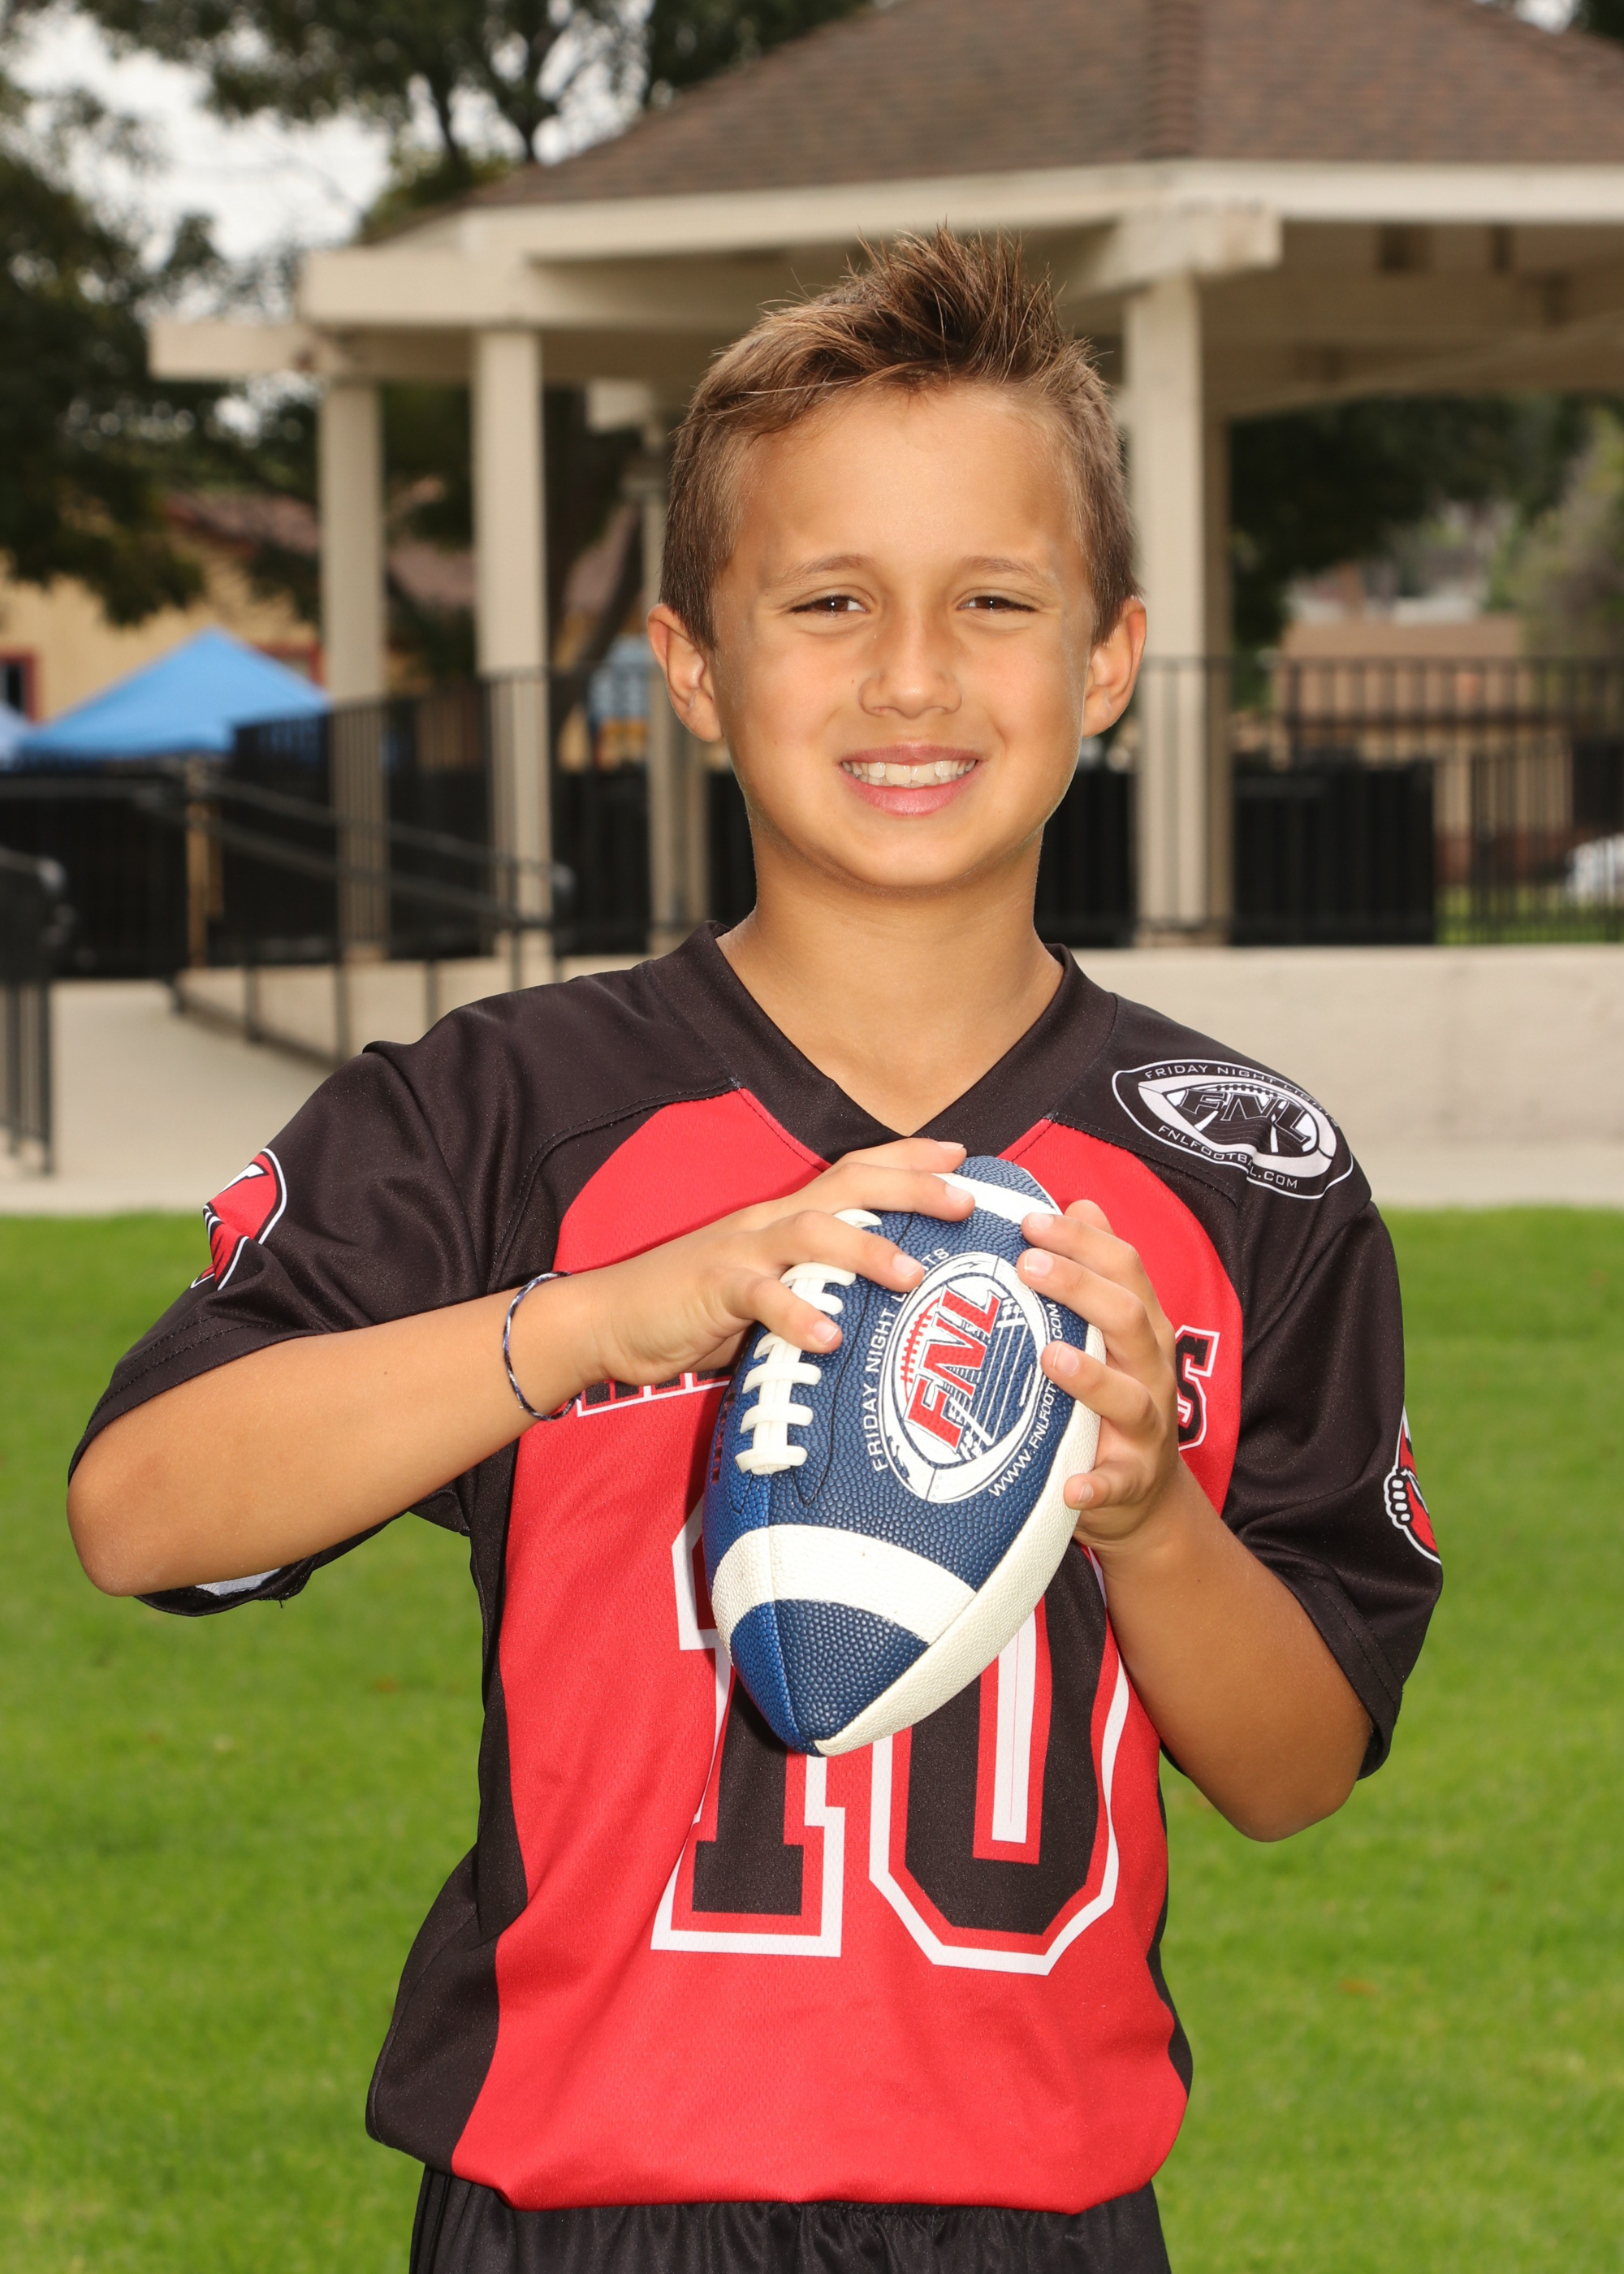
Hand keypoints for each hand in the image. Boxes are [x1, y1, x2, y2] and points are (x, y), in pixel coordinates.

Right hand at [518, 1138, 973, 1400]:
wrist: (606, 1319)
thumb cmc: (693, 1310)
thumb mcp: (767, 1290)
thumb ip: (815, 1288)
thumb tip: (880, 1310)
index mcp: (783, 1219)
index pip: (853, 1173)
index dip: (907, 1161)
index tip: (962, 1156)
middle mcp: (768, 1223)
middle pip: (848, 1187)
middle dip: (910, 1188)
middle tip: (965, 1201)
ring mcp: (740, 1251)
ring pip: (812, 1232)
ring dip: (866, 1251)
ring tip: (914, 1276)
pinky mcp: (712, 1289)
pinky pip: (761, 1299)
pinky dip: (797, 1315)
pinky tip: (831, 1338)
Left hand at [1015, 1198, 1183, 1551]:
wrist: (1142, 1494)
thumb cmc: (1109, 1399)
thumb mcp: (1109, 1332)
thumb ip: (1098, 1272)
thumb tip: (1081, 1203)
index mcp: (1142, 1328)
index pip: (1125, 1268)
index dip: (1082, 1240)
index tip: (1030, 1220)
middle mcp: (1150, 1370)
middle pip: (1128, 1318)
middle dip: (1080, 1288)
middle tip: (1028, 1266)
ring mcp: (1146, 1428)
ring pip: (1130, 1398)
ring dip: (1091, 1378)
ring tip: (1050, 1357)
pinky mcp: (1131, 1481)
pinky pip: (1116, 1483)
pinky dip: (1096, 1486)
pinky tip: (1071, 1486)